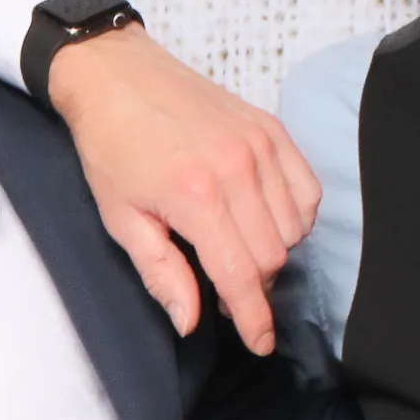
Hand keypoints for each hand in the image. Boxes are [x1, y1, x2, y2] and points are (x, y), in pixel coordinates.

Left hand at [45, 34, 319, 352]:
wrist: (116, 75)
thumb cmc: (111, 146)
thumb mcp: (121, 219)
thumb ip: (162, 274)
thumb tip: (191, 321)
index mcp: (195, 196)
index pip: (242, 276)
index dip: (254, 319)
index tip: (261, 343)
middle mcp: (236, 168)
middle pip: (273, 257)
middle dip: (253, 285)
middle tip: (221, 284)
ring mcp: (260, 144)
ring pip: (295, 228)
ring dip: (272, 251)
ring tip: (235, 246)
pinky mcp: (271, 128)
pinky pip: (307, 190)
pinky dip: (294, 215)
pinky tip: (262, 218)